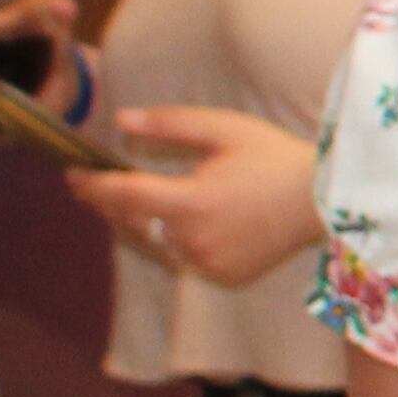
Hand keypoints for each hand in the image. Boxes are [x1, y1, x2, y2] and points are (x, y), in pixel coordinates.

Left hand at [68, 104, 326, 286]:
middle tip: (92, 185)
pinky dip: (172, 240)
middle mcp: (194, 238)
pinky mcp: (222, 275)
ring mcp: (208, 262)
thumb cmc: (275, 158)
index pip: (123, 194)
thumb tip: (120, 121)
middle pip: (131, 222)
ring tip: (131, 201)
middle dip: (109, 203)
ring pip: (154, 242)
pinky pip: (181, 257)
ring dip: (138, 223)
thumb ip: (169, 125)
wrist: (325, 202)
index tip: (72, 173)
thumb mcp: (225, 128)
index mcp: (191, 201)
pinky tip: (179, 222)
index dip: (92, 185)